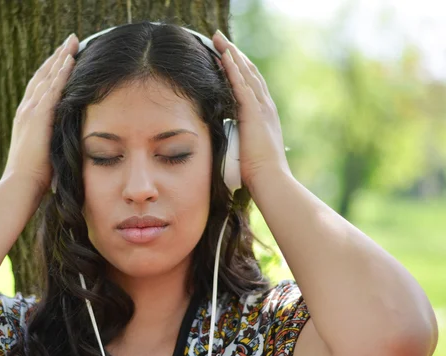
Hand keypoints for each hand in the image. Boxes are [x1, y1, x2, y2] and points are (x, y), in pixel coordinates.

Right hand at [2, 33, 78, 193]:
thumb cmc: (34, 178)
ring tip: (73, 42)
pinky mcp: (38, 115)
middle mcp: (27, 110)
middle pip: (43, 76)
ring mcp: (31, 111)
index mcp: (28, 118)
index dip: (52, 71)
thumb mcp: (45, 154)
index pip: (41, 88)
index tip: (64, 58)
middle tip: (70, 41)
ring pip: (48, 77)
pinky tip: (71, 59)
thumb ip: (53, 143)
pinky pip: (52, 88)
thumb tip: (66, 145)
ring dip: (61, 58)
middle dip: (57, 57)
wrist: (21, 184)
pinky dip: (62, 72)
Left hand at [212, 30, 292, 189]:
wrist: (271, 180)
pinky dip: (233, 68)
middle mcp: (265, 107)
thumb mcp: (247, 152)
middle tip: (220, 40)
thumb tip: (228, 145)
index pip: (251, 85)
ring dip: (231, 55)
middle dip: (234, 55)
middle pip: (249, 73)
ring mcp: (261, 109)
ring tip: (219, 39)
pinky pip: (241, 85)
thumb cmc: (258, 173)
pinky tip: (224, 55)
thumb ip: (239, 142)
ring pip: (245, 74)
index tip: (228, 56)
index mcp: (264, 116)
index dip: (240, 69)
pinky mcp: (254, 113)